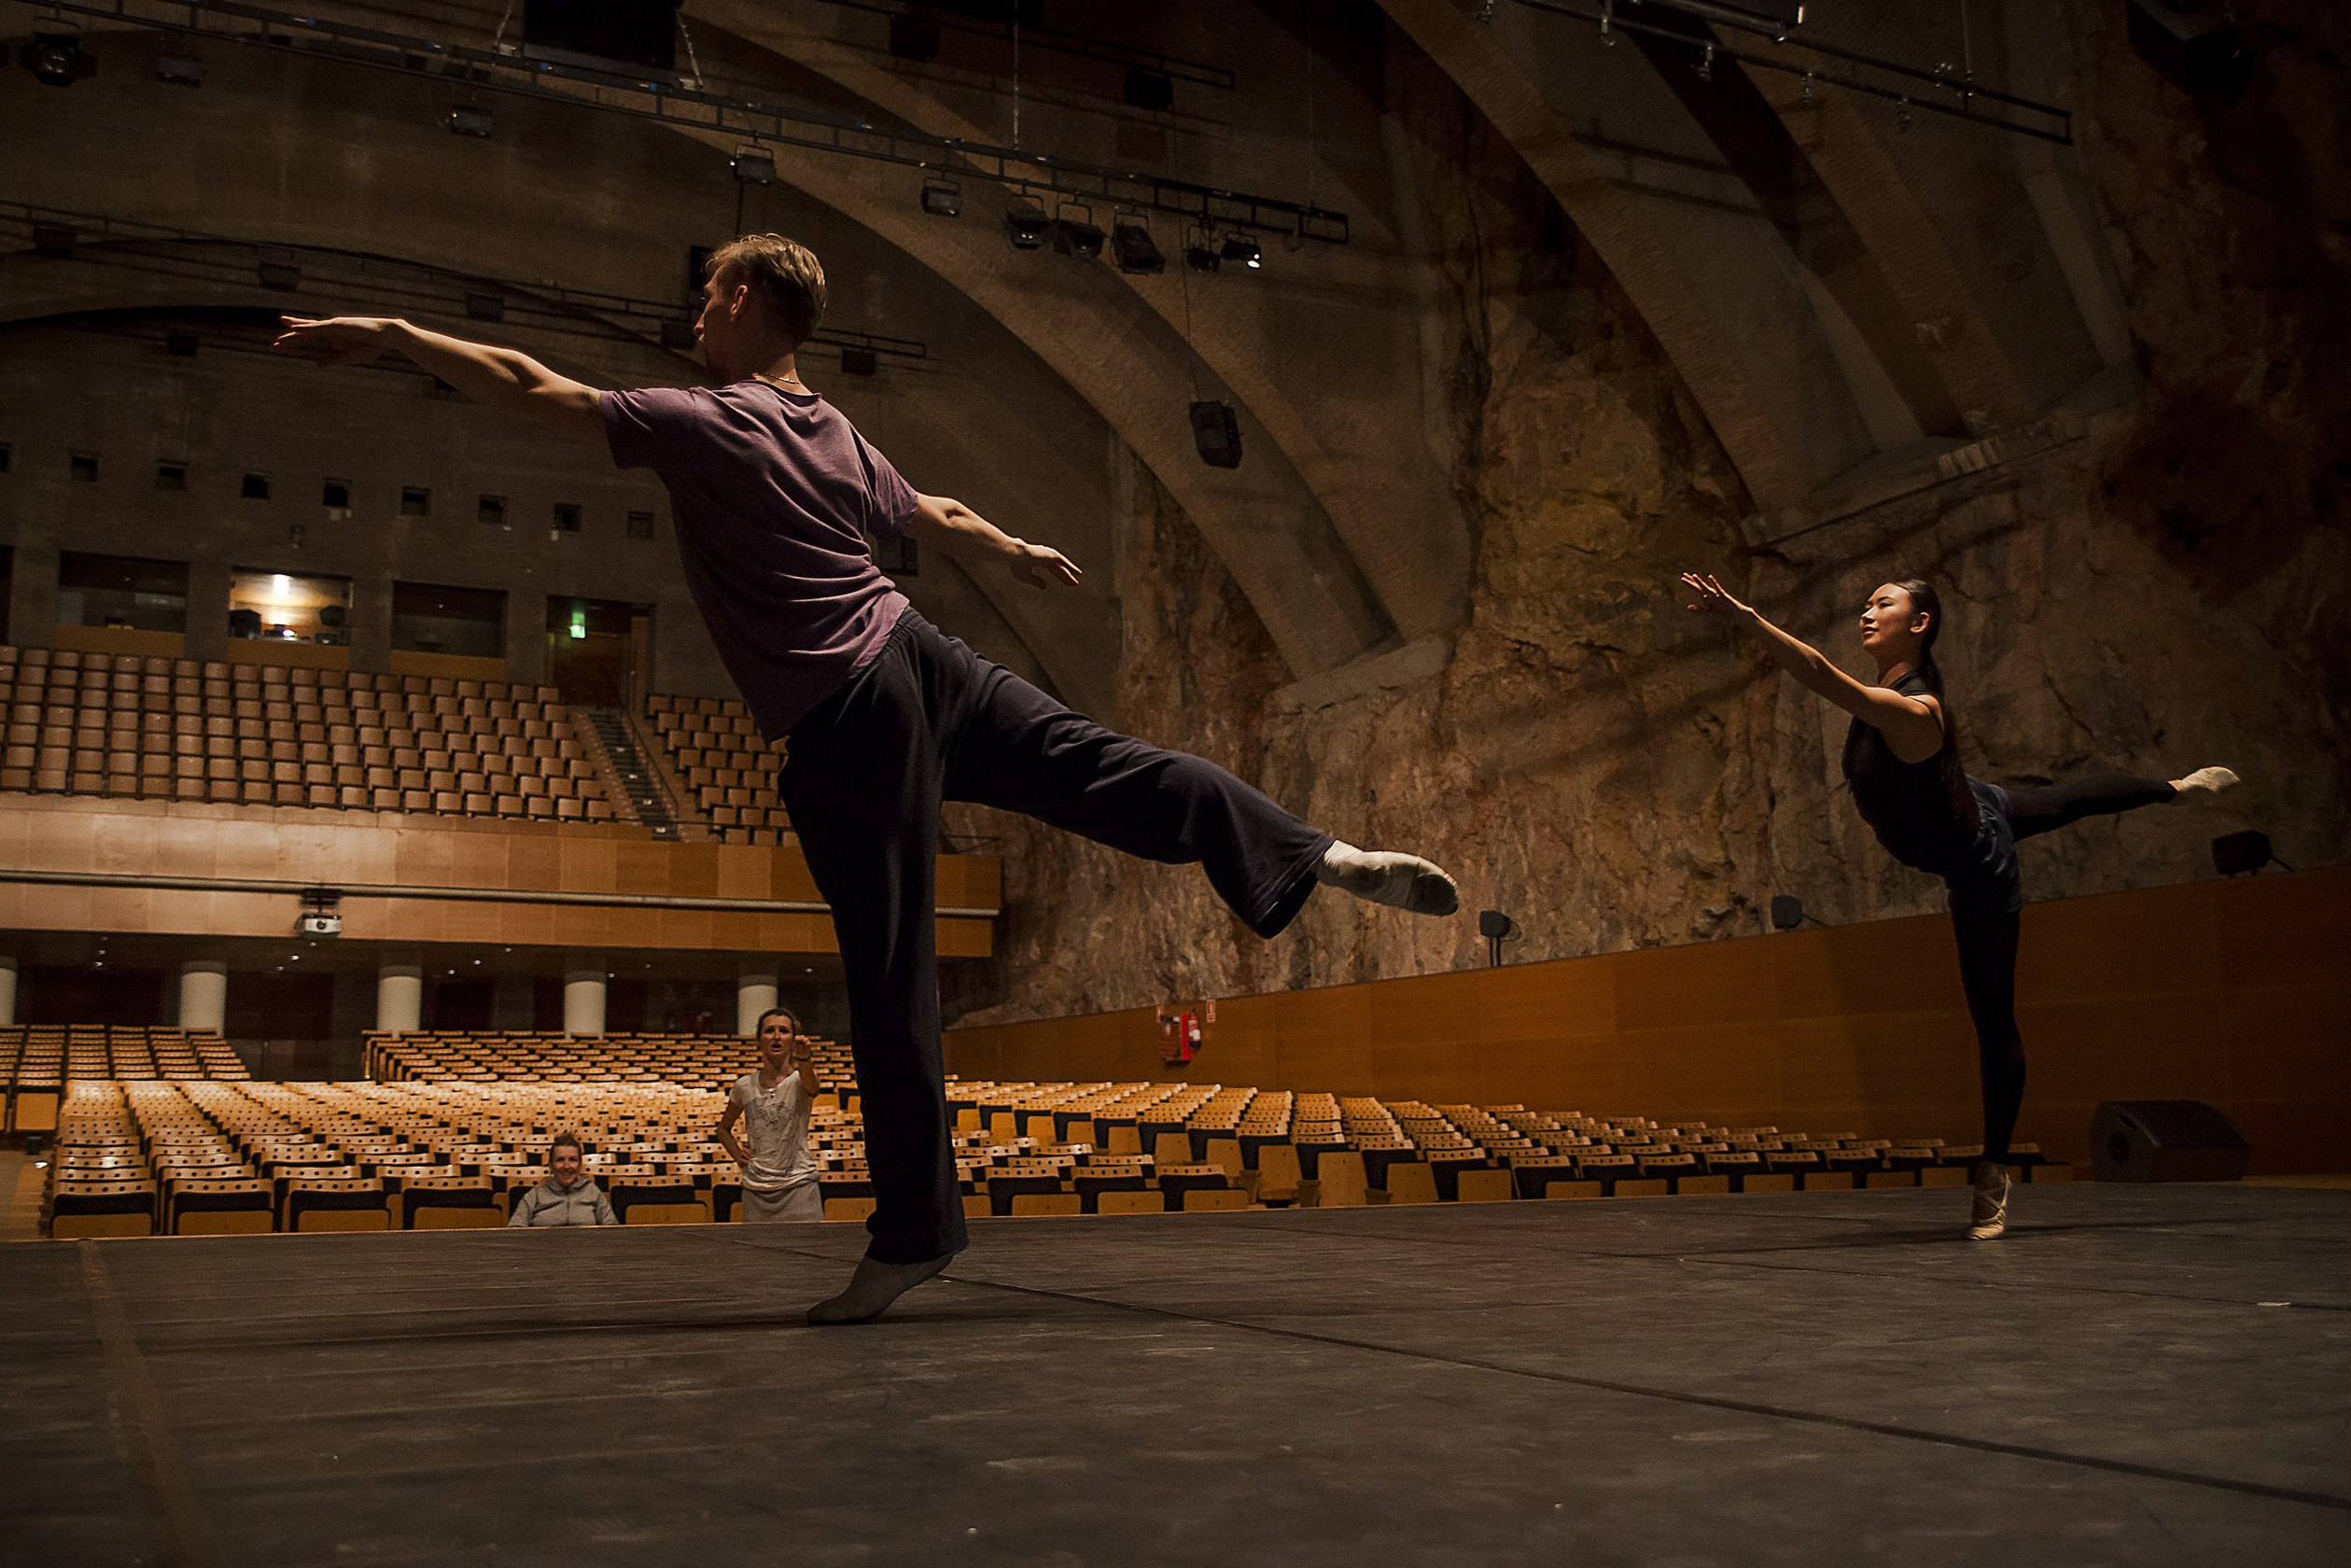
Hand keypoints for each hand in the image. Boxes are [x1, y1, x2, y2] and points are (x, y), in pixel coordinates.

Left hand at [273, 315, 403, 366]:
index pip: (310, 336)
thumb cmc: (372, 345)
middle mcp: (330, 328)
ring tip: (279, 340)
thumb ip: (332, 359)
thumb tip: (316, 363)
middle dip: (290, 338)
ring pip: (308, 329)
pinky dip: (305, 328)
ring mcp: (332, 326)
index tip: (281, 344)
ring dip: (293, 335)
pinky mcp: (336, 326)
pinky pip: (317, 328)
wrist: (385, 336)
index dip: (295, 340)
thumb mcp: (349, 356)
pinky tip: (294, 328)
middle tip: (275, 344)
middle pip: (305, 332)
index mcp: (333, 335)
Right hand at [1007, 540, 1082, 589]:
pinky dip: (1071, 566)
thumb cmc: (1016, 564)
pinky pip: (1064, 562)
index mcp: (1039, 561)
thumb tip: (1045, 587)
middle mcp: (1046, 557)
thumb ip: (1036, 581)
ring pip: (1063, 566)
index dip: (1060, 576)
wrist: (1014, 555)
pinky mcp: (1051, 555)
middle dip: (1067, 576)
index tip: (1066, 583)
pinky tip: (1077, 572)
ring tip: (1078, 579)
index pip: (1053, 570)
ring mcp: (1049, 555)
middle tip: (1074, 584)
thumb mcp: (1025, 577)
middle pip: (1060, 569)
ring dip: (1070, 572)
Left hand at [1681, 572, 1753, 620]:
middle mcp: (1710, 595)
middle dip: (1692, 581)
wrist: (1736, 615)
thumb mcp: (1708, 614)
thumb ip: (1698, 610)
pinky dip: (1714, 583)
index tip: (1682, 578)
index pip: (1696, 589)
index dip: (1690, 584)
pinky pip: (1717, 588)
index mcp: (1706, 598)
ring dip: (1700, 582)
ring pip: (1706, 587)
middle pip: (1699, 586)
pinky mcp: (1723, 596)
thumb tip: (1687, 607)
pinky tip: (1709, 577)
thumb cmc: (1723, 614)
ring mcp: (1716, 595)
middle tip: (1684, 574)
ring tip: (1693, 576)